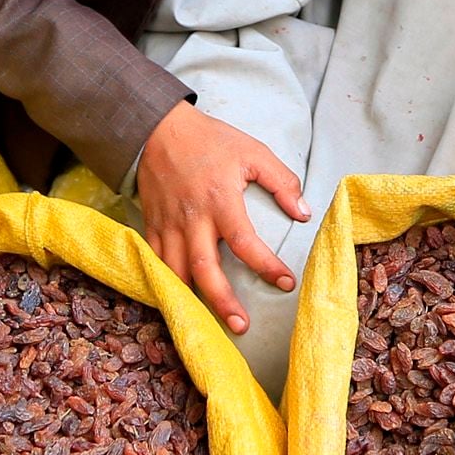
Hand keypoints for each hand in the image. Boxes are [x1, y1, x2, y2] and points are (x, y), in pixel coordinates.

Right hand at [135, 102, 310, 330]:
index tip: (286, 283)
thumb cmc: (209, 140)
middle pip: (206, 269)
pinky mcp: (151, 225)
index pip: (244, 242)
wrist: (158, 129)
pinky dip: (165, 284)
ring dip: (193, 300)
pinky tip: (179, 300)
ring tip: (209, 322)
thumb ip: (281, 182)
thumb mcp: (253, 151)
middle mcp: (192, 218)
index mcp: (220, 200)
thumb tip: (302, 213)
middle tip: (242, 325)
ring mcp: (168, 224)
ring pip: (177, 272)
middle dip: (223, 301)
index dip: (266, 266)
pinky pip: (155, 262)